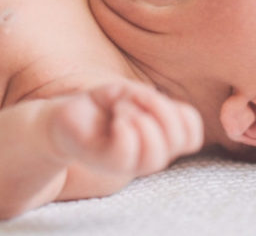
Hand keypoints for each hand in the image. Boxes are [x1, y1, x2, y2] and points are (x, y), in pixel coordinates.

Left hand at [45, 83, 203, 175]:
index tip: (155, 101)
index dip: (183, 117)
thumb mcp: (129, 92)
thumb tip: (157, 105)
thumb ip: (148, 100)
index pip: (192, 136)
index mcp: (160, 138)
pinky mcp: (105, 163)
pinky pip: (127, 151)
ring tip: (120, 112)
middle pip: (178, 142)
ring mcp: (128, 163)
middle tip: (133, 100)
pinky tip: (112, 120)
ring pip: (156, 154)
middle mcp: (148, 154)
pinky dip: (124, 126)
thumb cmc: (99, 106)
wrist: (63, 118)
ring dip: (141, 119)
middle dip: (161, 111)